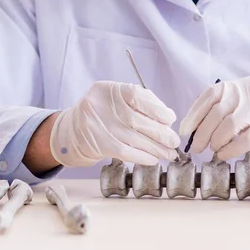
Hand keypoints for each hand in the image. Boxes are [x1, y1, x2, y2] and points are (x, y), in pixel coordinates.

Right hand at [50, 81, 180, 166]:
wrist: (74, 129)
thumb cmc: (104, 112)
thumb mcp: (117, 98)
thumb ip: (141, 102)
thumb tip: (168, 118)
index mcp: (109, 90)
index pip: (137, 96)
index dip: (157, 108)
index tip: (170, 119)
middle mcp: (101, 106)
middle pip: (137, 120)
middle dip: (160, 132)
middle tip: (174, 141)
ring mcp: (99, 126)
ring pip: (134, 139)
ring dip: (155, 148)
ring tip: (169, 153)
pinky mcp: (99, 144)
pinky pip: (125, 152)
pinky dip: (142, 156)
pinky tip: (153, 159)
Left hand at [179, 76, 249, 160]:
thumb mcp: (247, 106)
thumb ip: (226, 111)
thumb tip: (196, 128)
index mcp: (242, 85)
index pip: (211, 94)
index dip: (195, 112)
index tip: (185, 129)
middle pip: (217, 112)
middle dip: (202, 132)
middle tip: (196, 148)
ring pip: (228, 126)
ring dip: (215, 142)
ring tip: (213, 151)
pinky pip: (244, 140)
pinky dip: (230, 150)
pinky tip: (224, 156)